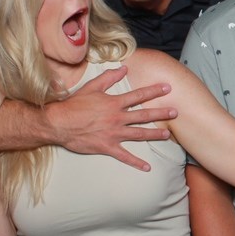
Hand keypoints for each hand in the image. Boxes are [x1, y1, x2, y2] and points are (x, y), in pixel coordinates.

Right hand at [45, 66, 176, 171]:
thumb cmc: (73, 105)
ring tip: (168, 135)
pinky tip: (147, 167)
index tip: (168, 88)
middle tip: (176, 112)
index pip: (139, 95)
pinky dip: (136, 162)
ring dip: (155, 135)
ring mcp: (114, 133)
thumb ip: (109, 78)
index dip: (154, 91)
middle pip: (144, 115)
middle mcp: (117, 118)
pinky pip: (125, 156)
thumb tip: (124, 68)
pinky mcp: (107, 147)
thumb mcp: (91, 87)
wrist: (58, 123)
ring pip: (139, 134)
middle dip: (161, 113)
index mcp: (114, 103)